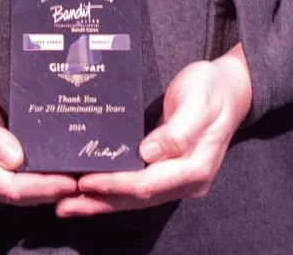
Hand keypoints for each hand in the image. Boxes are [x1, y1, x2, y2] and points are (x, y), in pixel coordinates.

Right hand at [0, 49, 77, 204]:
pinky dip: (33, 178)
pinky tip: (53, 170)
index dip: (41, 187)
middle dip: (48, 191)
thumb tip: (16, 159)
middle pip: (14, 193)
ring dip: (44, 187)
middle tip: (81, 182)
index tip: (68, 181)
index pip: (8, 186)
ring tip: (74, 179)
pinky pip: (12, 178)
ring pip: (15, 190)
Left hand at [55, 44, 252, 216]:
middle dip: (99, 202)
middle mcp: (186, 182)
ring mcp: (177, 179)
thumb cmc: (211, 90)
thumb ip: (176, 132)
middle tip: (63, 204)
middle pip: (136, 199)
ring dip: (101, 201)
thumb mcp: (198, 103)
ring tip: (68, 204)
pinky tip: (91, 189)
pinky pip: (137, 186)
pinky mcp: (168, 171)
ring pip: (134, 198)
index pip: (146, 184)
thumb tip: (148, 154)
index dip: (114, 184)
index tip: (84, 181)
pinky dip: (113, 190)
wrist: (230, 88)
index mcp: (194, 168)